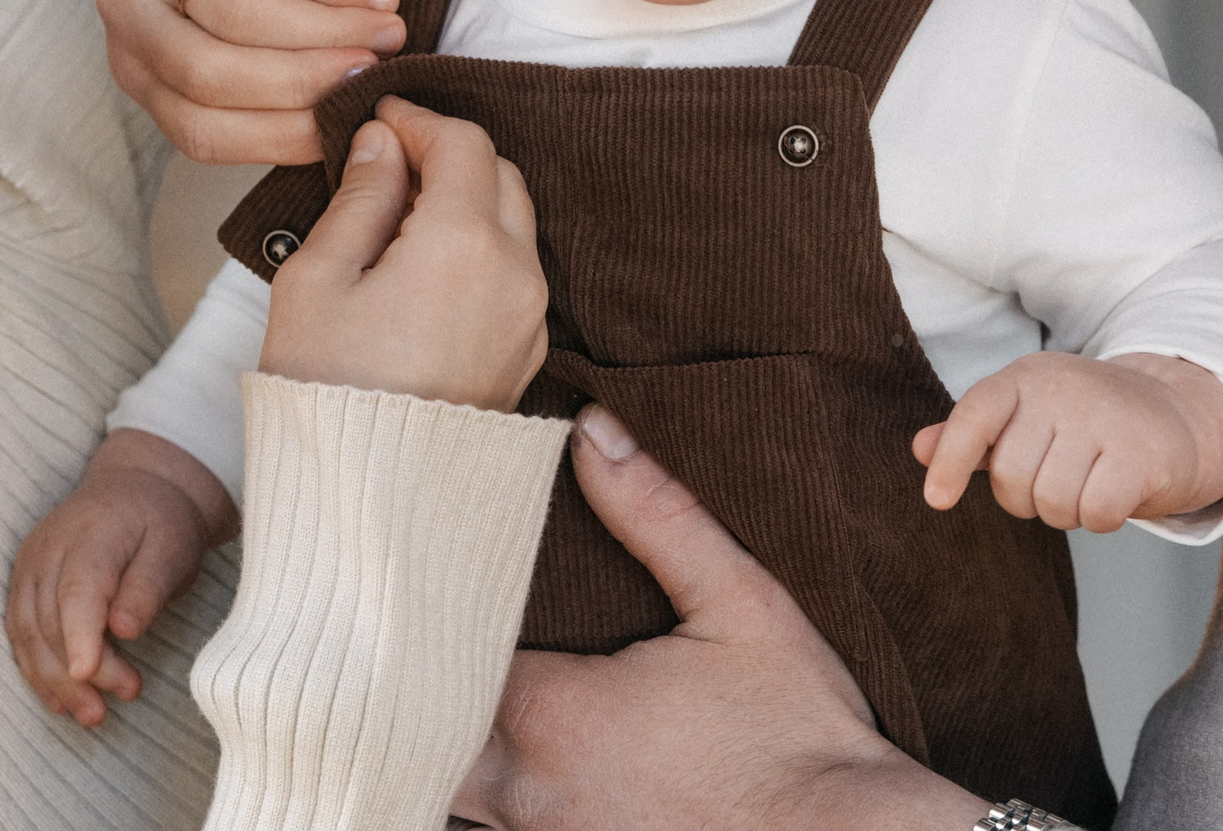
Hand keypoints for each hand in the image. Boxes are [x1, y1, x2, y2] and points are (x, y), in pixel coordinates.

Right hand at [5, 429, 236, 726]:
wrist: (138, 488)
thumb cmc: (162, 521)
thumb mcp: (174, 545)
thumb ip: (148, 586)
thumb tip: (124, 629)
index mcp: (90, 534)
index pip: (77, 590)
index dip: (79, 636)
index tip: (89, 675)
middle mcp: (48, 550)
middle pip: (51, 619)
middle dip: (78, 672)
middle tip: (113, 705)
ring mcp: (29, 567)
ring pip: (27, 633)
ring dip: (54, 681)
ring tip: (92, 715)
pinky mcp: (23, 585)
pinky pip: (20, 634)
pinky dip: (38, 670)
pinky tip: (63, 700)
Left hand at [99, 0, 405, 164]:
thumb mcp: (261, 44)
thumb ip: (282, 90)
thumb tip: (348, 136)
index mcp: (139, 66)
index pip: (198, 128)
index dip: (280, 137)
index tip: (347, 129)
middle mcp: (127, 10)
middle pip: (210, 74)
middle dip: (304, 82)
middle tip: (372, 75)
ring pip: (240, 17)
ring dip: (331, 33)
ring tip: (388, 34)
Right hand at [261, 96, 548, 412]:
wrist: (365, 499)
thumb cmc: (326, 390)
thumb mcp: (317, 279)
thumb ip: (359, 198)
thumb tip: (383, 145)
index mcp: (465, 243)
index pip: (463, 143)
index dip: (419, 120)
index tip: (379, 120)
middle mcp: (516, 273)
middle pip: (500, 174)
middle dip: (449, 157)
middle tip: (387, 166)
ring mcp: (531, 317)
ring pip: (515, 223)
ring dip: (468, 203)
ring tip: (397, 221)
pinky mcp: (528, 352)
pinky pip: (515, 274)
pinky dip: (481, 250)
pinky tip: (425, 269)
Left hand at [447, 409, 986, 830]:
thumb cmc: (799, 732)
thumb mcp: (741, 601)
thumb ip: (659, 514)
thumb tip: (592, 431)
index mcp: (554, 713)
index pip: (445, 645)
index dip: (436, 600)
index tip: (440, 557)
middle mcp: (529, 787)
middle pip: (424, 722)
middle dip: (427, 671)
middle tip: (445, 615)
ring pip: (456, 779)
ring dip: (454, 727)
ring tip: (472, 672)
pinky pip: (502, 818)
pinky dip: (499, 777)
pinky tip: (528, 748)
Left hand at [913, 351, 1222, 532]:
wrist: (1178, 414)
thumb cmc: (1088, 424)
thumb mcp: (1028, 417)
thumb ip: (974, 436)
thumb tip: (919, 448)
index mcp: (1026, 376)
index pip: (975, 414)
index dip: (951, 460)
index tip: (937, 500)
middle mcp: (1063, 388)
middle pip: (1012, 478)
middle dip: (1029, 498)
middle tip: (1060, 477)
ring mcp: (1105, 417)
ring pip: (1053, 503)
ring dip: (1069, 511)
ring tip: (1091, 480)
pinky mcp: (1141, 453)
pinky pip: (1095, 514)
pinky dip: (1103, 518)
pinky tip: (1117, 493)